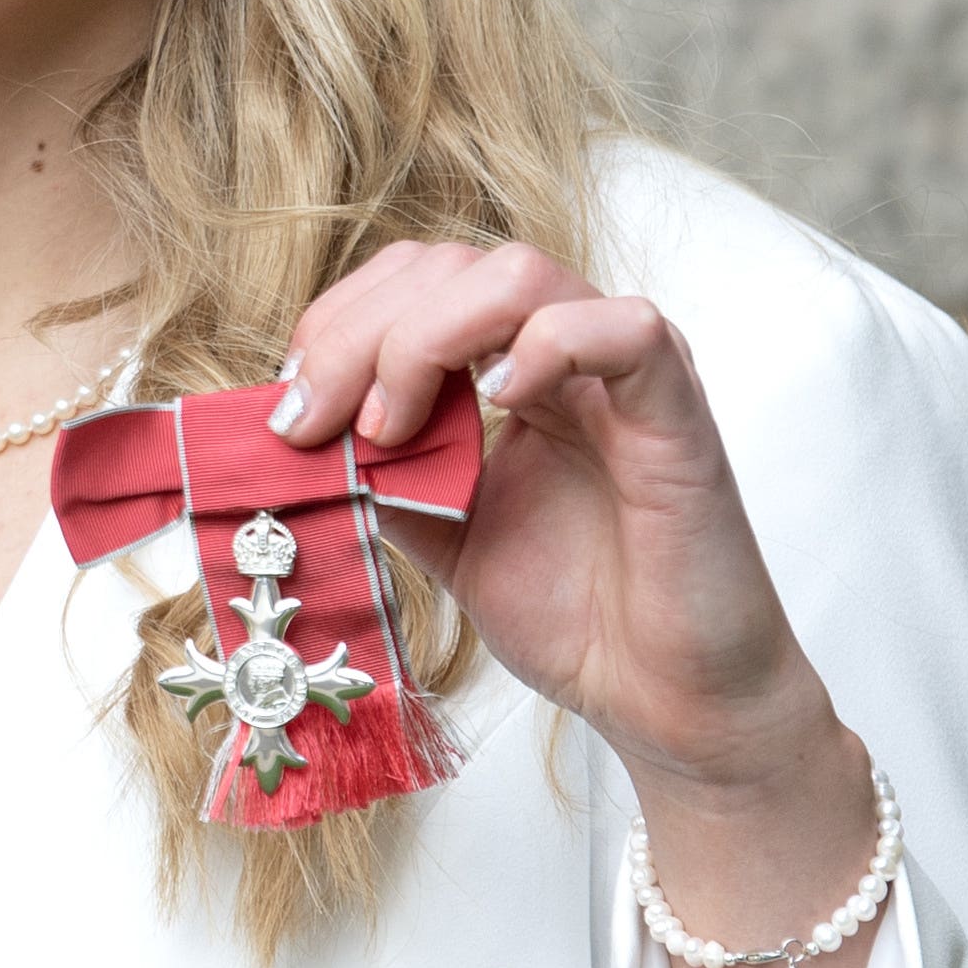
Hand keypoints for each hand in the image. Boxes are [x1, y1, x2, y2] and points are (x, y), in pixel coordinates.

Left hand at [274, 240, 833, 802]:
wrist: (663, 699)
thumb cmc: (575, 616)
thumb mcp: (441, 534)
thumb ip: (381, 473)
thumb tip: (293, 437)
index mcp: (510, 366)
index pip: (411, 284)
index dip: (336, 327)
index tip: (289, 412)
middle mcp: (566, 350)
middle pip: (445, 267)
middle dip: (353, 335)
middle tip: (314, 423)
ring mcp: (623, 372)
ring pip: (516, 275)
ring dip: (423, 338)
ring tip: (393, 425)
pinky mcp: (678, 408)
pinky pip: (622, 327)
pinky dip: (546, 347)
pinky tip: (499, 402)